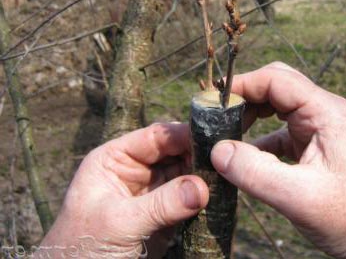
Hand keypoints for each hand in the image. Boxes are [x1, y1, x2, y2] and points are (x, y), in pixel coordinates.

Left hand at [36, 123, 208, 257]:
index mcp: (115, 159)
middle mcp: (136, 171)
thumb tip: (202, 188)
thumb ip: (160, 204)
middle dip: (198, 156)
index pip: (155, 137)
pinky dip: (204, 197)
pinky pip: (189, 199)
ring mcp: (152, 193)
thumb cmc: (82, 249)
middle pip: (175, 152)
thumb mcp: (119, 222)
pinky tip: (220, 195)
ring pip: (186, 174)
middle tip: (225, 161)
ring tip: (227, 178)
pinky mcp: (164, 215)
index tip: (212, 138)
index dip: (183, 134)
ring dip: (204, 176)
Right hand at [211, 62, 345, 257]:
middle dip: (245, 97)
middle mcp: (324, 112)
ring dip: (251, 116)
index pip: (277, 79)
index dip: (242, 85)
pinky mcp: (315, 144)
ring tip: (226, 135)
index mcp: (327, 112)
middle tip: (217, 118)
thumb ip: (255, 172)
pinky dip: (259, 138)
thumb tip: (217, 150)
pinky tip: (244, 157)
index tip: (212, 102)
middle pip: (276, 85)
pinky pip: (281, 130)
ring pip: (277, 105)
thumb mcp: (300, 197)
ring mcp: (320, 127)